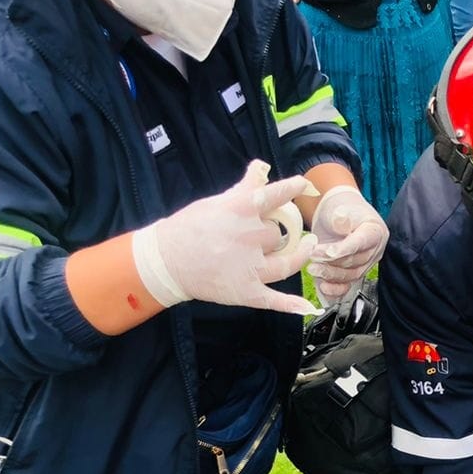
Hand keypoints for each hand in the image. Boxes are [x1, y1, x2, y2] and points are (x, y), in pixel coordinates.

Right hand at [131, 161, 316, 314]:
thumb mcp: (215, 202)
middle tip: (271, 232)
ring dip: (299, 256)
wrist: (165, 261)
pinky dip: (291, 304)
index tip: (304, 185)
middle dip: (276, 232)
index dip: (292, 189)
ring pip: (286, 262)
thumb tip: (261, 167)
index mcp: (241, 211)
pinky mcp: (245, 291)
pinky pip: (274, 299)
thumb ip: (243, 189)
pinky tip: (308, 306)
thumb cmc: (188, 228)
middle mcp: (249, 237)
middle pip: (279, 233)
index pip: (276, 195)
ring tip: (306, 248)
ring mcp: (249, 267)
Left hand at [310, 185, 387, 303]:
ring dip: (330, 274)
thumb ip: (342, 216)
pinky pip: (347, 286)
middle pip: (355, 261)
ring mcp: (364, 265)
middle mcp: (373, 250)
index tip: (329, 251)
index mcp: (375, 231)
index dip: (346, 248)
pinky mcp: (352, 274)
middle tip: (313, 255)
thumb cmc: (341, 210)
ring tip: (313, 268)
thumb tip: (340, 219)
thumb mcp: (341, 208)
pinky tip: (323, 287)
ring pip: (350, 275)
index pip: (362, 242)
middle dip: (332, 260)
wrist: (338, 217)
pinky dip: (335, 290)